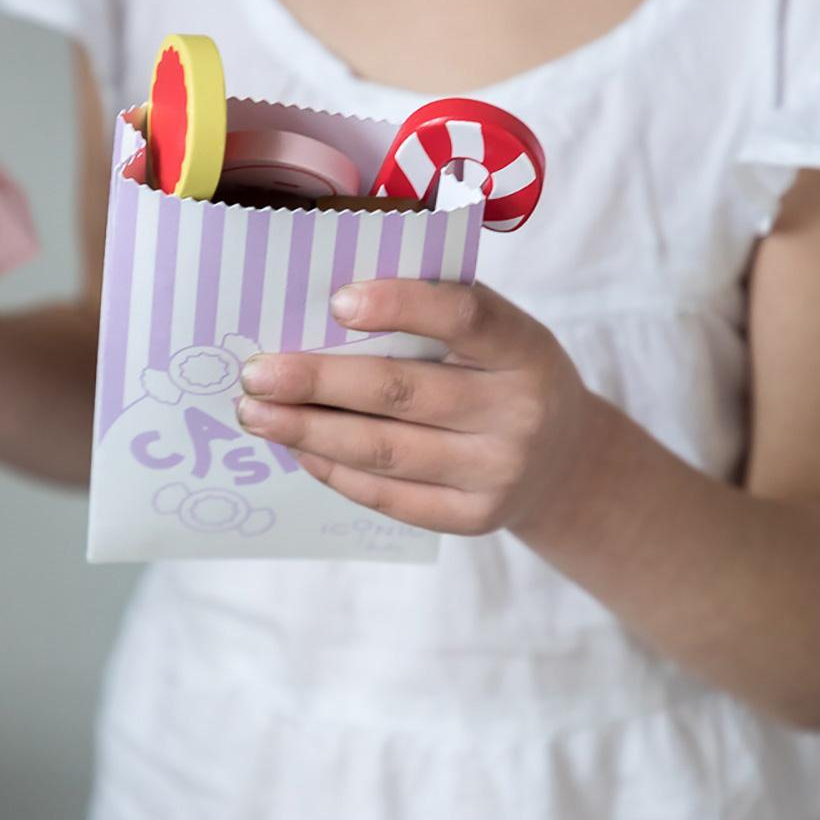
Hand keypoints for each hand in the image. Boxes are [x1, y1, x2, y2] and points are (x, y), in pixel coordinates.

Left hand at [236, 280, 600, 535]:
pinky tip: (299, 450)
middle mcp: (518, 412)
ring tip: (256, 414)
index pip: (464, 317)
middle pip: (403, 393)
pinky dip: (335, 471)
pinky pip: (389, 497)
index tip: (336, 301)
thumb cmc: (504, 376)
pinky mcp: (473, 518)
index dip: (401, 306)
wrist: (563, 460)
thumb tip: (323, 314)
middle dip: (318, 382)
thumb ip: (433, 316)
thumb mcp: (497, 334)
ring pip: (385, 451)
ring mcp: (497, 472)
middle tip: (256, 374)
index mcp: (524, 347)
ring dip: (309, 432)